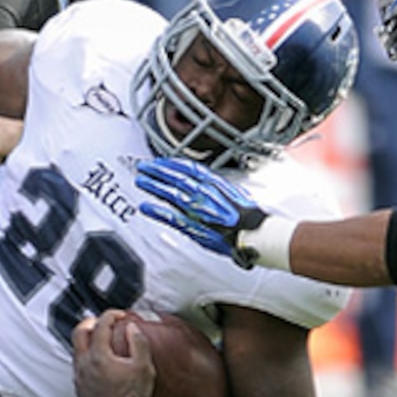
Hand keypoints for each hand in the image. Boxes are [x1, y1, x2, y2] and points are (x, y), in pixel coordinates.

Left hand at [72, 311, 155, 396]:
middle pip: (79, 332)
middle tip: (102, 321)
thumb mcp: (144, 366)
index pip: (101, 325)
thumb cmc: (134, 396)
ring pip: (76, 350)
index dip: (111, 315)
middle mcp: (84, 365)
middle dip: (91, 322)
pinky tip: (97, 361)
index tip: (120, 315)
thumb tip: (132, 327)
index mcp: (99, 356)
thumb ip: (139, 342)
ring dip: (87, 341)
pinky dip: (85, 357)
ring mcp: (79, 378)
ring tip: (100, 340)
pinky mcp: (79, 389)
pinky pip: (78, 366)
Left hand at [134, 157, 265, 265]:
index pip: (189, 168)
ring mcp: (198, 209)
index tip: (162, 161)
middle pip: (176, 177)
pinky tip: (145, 207)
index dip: (173, 163)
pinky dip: (157, 211)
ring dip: (153, 186)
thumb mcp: (237, 193)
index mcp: (216, 183)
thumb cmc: (249, 218)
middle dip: (158, 170)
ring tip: (141, 181)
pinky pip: (171, 216)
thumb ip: (220, 188)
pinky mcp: (195, 226)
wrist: (255, 235)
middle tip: (144, 167)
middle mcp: (205, 193)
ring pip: (170, 193)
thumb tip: (210, 184)